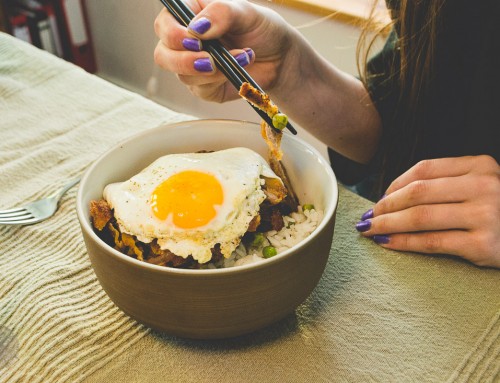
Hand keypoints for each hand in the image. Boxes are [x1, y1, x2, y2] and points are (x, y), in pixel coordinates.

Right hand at [154, 0, 294, 102]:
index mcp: (189, 14)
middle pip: (163, 55)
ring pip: (181, 75)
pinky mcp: (204, 87)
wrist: (280, 57)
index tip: (196, 40)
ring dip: (212, 71)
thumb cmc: (262, 28)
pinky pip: (199, 90)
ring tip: (240, 57)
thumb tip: (197, 28)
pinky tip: (237, 70)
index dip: (173, 34)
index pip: (164, 24)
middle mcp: (186, 41)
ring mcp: (193, 66)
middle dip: (184, 61)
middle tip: (211, 61)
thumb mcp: (245, 12)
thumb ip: (221, 13)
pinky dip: (219, 81)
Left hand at [355, 155, 499, 267]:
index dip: (394, 184)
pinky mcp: (483, 245)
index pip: (425, 169)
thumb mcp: (482, 186)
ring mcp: (486, 215)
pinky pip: (431, 242)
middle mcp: (484, 185)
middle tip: (368, 217)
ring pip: (419, 216)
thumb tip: (392, 195)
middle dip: (385, 206)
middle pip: (417, 192)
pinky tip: (388, 244)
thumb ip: (446, 184)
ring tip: (370, 230)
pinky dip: (403, 243)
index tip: (379, 198)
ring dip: (387, 224)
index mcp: (481, 166)